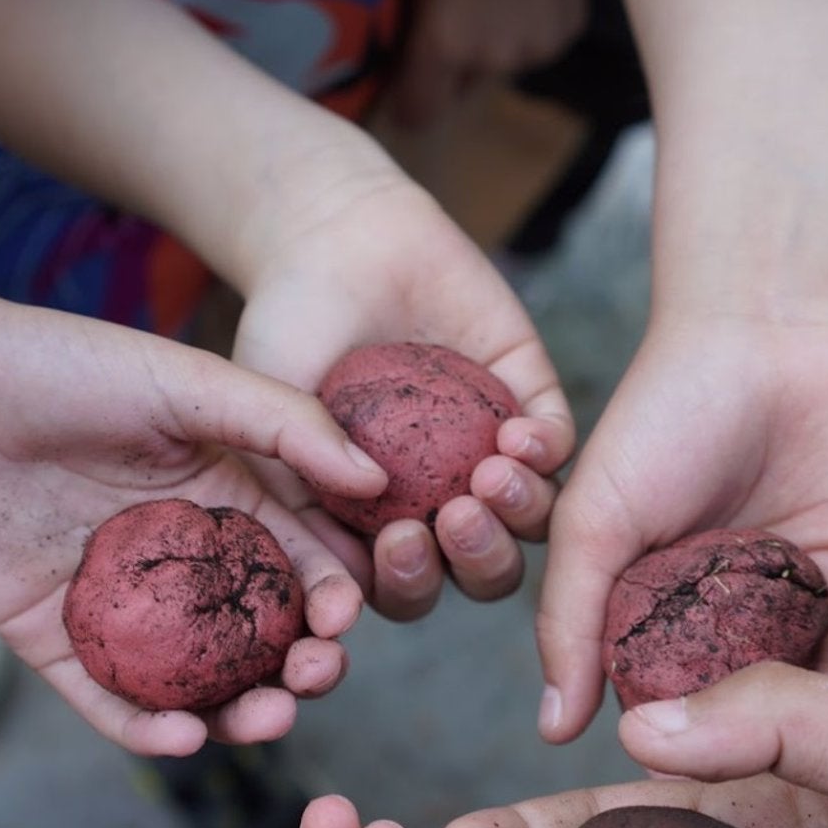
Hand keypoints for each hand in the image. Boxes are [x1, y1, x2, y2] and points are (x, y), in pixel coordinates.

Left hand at [0, 265, 394, 757]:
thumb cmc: (63, 364)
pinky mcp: (53, 639)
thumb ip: (285, 425)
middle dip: (302, 667)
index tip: (348, 617)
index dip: (334, 597)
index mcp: (223, 498)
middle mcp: (179, 561)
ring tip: (268, 719)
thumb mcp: (189, 382)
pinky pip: (109, 702)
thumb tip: (377, 480)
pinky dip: (148, 730)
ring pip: (196, 682)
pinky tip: (185, 737)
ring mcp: (119, 607)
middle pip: (259, 636)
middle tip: (316, 676)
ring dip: (240, 712)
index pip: (300, 564)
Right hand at [233, 172, 573, 622]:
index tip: (398, 544)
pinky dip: (546, 454)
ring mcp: (489, 455)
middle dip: (475, 559)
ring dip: (518, 516)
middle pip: (480, 571)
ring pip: (530, 523)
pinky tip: (517, 435)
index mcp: (380, 528)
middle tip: (454, 519)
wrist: (334, 239)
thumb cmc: (288, 333)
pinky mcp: (530, 401)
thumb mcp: (269, 421)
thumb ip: (299, 488)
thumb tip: (345, 560)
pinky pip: (558, 449)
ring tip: (489, 477)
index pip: (406, 588)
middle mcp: (442, 503)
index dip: (408, 584)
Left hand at [386, 0, 586, 129]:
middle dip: (453, 66)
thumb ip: (407, 35)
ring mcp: (537, 45)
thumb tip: (401, 73)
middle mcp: (493, 56)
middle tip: (454, 15)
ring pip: (502, 67)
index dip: (409, 104)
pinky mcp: (568, 30)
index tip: (405, 92)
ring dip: (494, 44)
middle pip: (461, 91)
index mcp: (443, 43)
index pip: (420, 113)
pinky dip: (528, 25)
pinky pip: (537, 44)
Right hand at [535, 317, 827, 741]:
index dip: (653, 735)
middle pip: (728, 708)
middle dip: (731, 741)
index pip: (647, 697)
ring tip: (789, 754)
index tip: (655, 759)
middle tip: (732, 769)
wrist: (775, 329)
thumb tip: (553, 730)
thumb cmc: (666, 412)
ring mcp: (797, 606)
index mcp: (649, 607)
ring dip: (794, 728)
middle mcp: (722, 618)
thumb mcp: (595, 517)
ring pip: (797, 695)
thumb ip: (569, 619)